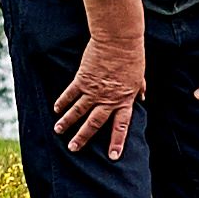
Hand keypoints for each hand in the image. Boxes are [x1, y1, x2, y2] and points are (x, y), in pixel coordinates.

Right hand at [52, 29, 148, 159]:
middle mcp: (108, 99)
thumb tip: (142, 97)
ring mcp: (94, 90)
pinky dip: (62, 102)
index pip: (121, 126)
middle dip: (83, 138)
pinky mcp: (82, 79)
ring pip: (78, 111)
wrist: (119, 40)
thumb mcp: (140, 76)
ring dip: (67, 123)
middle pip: (94, 124)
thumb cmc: (132, 56)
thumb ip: (139, 89)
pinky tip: (56, 109)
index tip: (113, 157)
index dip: (117, 142)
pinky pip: (70, 94)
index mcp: (124, 100)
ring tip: (58, 131)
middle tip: (74, 148)